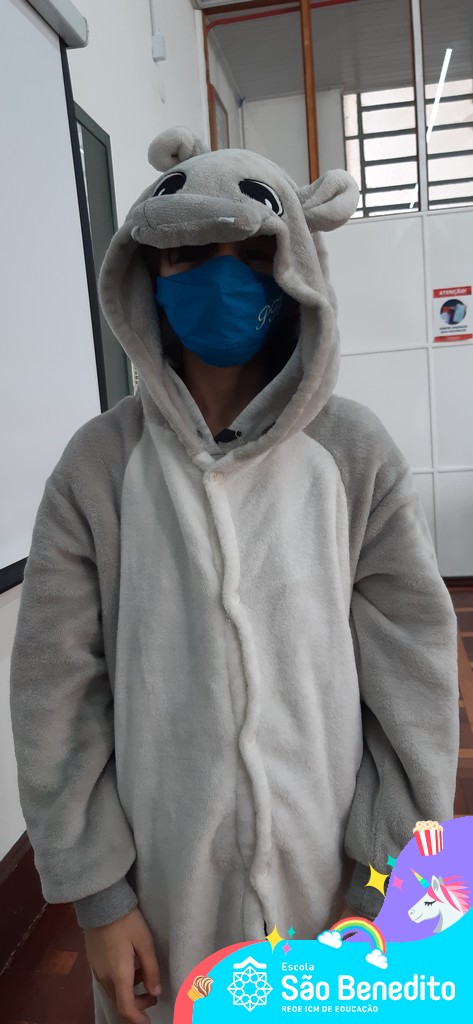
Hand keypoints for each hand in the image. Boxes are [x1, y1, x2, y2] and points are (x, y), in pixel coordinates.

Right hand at [84, 906, 161, 1023]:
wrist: (101, 903)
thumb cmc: (126, 921)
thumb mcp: (145, 942)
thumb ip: (151, 969)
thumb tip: (156, 991)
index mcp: (119, 975)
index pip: (126, 1008)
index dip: (137, 1019)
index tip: (147, 1021)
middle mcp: (105, 977)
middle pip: (119, 1003)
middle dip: (136, 1006)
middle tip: (151, 996)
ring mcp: (97, 970)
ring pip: (113, 993)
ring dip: (128, 993)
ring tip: (144, 977)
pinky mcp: (94, 962)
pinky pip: (108, 981)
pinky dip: (121, 983)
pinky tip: (131, 966)